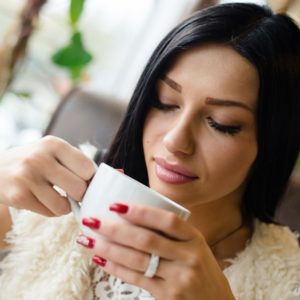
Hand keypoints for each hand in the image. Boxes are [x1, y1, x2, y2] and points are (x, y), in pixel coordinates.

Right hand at [0, 136, 95, 215]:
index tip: (85, 183)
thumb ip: (78, 163)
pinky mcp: (18, 196)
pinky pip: (50, 213)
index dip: (90, 180)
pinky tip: (43, 200)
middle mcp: (40, 158)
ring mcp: (27, 177)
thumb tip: (110, 178)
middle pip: (79, 188)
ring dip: (66, 206)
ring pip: (64, 206)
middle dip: (80, 195)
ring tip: (58, 197)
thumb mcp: (54, 153)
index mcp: (54, 144)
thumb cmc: (34, 162)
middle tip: (73, 193)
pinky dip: (52, 211)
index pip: (88, 168)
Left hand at [78, 203, 234, 299]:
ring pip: (137, 260)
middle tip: (91, 221)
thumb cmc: (201, 269)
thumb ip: (171, 232)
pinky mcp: (168, 296)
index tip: (116, 205)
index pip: (167, 221)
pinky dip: (116, 268)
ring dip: (109, 249)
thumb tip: (135, 213)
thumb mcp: (195, 245)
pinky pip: (137, 279)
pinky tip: (101, 259)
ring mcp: (179, 278)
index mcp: (194, 238)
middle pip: (146, 240)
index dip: (141, 212)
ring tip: (88, 239)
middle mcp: (189, 256)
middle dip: (115, 229)